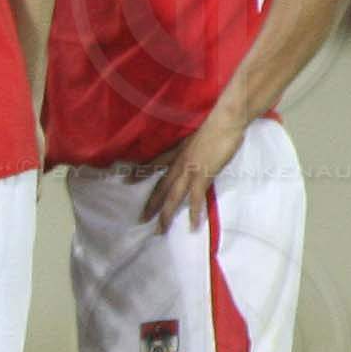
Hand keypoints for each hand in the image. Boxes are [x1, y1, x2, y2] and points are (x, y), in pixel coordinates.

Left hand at [141, 108, 246, 232]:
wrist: (224, 121)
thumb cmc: (214, 125)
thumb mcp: (196, 135)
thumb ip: (191, 146)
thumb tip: (194, 151)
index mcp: (177, 152)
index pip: (154, 164)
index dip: (140, 172)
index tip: (126, 180)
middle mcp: (178, 163)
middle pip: (161, 187)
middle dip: (151, 204)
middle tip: (141, 219)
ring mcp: (189, 170)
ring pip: (173, 197)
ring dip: (166, 214)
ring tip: (159, 230)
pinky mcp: (202, 175)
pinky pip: (195, 198)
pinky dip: (194, 213)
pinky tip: (192, 226)